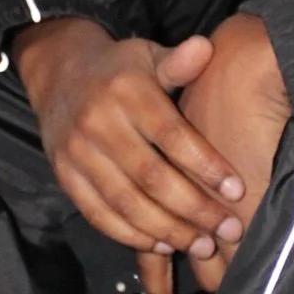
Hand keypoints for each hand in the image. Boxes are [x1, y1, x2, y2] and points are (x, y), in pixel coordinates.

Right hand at [11, 20, 246, 293]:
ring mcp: (78, 153)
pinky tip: (160, 244)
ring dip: (166, 230)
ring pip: (126, 202)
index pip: (172, 136)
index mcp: (127, 91)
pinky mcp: (65, 175)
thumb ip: (179, 62)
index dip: (206, 166)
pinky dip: (130, 234)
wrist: (58, 72)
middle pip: (151, 177)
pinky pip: (98, 214)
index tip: (236, 190)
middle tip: (227, 230)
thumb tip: (206, 48)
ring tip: (200, 244)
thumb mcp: (148, 55)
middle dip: (193, 209)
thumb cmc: (120, 69)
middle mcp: (99, 123)